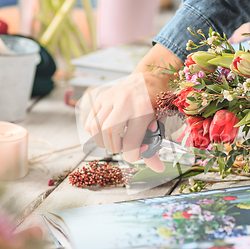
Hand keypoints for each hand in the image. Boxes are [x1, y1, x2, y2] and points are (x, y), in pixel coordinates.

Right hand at [84, 44, 181, 171]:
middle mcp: (125, 102)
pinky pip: (90, 123)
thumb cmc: (155, 106)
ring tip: (114, 141)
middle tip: (123, 147)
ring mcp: (110, 98)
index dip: (132, 156)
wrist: (148, 79)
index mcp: (143, 110)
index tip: (135, 154)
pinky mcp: (100, 98)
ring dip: (103, 142)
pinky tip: (107, 133)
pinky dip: (95, 134)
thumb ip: (154, 147)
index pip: (131, 143)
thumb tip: (158, 169)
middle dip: (115, 148)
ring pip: (96, 129)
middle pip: (109, 134)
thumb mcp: (159, 124)